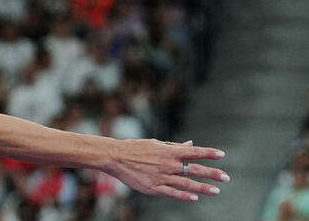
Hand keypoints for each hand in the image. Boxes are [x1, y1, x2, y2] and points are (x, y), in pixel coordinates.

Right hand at [106, 138, 228, 201]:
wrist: (115, 157)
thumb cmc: (135, 148)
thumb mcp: (155, 144)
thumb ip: (174, 146)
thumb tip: (190, 144)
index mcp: (168, 151)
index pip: (193, 151)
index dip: (208, 153)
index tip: (222, 154)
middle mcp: (167, 164)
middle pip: (194, 169)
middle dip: (212, 173)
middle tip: (225, 177)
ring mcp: (161, 177)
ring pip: (187, 184)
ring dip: (203, 188)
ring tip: (216, 191)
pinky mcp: (154, 187)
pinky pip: (172, 193)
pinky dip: (184, 196)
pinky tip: (195, 197)